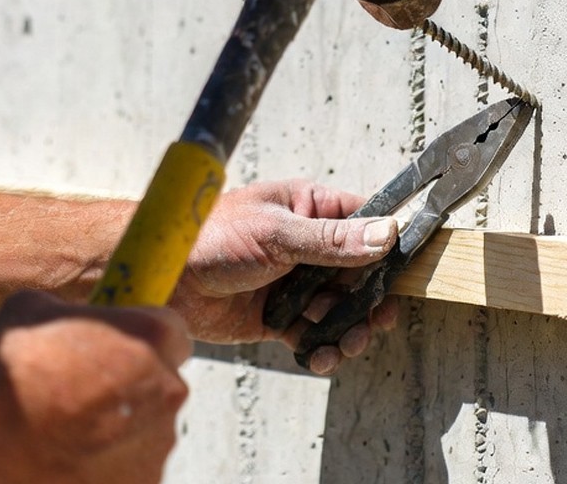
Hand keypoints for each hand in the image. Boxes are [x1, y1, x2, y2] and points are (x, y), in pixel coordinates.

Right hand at [0, 291, 189, 483]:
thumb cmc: (14, 373)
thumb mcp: (32, 310)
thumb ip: (67, 311)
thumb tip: (61, 313)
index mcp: (155, 337)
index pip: (173, 331)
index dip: (145, 339)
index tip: (119, 347)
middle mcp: (169, 390)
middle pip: (161, 384)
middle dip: (132, 387)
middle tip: (85, 393)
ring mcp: (157, 444)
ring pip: (146, 431)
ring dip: (118, 430)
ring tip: (65, 432)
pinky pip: (128, 469)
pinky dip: (105, 467)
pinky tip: (65, 461)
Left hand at [169, 179, 399, 374]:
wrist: (163, 279)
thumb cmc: (211, 238)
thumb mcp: (276, 234)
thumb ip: (332, 241)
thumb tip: (386, 234)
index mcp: (309, 209)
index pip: (364, 223)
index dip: (386, 248)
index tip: (403, 274)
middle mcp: (307, 246)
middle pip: (360, 274)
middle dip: (371, 301)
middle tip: (377, 322)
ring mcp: (295, 283)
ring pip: (341, 309)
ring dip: (350, 329)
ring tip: (348, 344)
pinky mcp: (279, 317)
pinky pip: (314, 335)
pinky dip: (322, 348)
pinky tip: (319, 357)